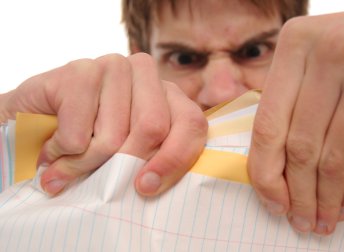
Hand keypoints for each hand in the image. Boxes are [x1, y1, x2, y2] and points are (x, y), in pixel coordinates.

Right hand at [0, 53, 206, 195]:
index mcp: (167, 94)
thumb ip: (151, 161)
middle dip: (124, 166)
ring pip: (113, 137)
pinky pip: (78, 135)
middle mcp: (145, 74)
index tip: (146, 188)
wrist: (31, 126)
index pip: (191, 124)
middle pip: (154, 128)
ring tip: (69, 167)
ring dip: (85, 165)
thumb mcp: (127, 157)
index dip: (175, 159)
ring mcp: (112, 67)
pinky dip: (61, 154)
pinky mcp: (79, 70)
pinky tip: (52, 150)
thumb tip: (155, 185)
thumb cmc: (88, 146)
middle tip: (102, 183)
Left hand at [248, 7, 343, 234]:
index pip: (268, 126)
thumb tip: (269, 169)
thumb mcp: (307, 59)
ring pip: (336, 156)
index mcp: (295, 45)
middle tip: (300, 221)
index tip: (273, 203)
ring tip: (322, 221)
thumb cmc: (343, 48)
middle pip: (301, 146)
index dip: (267, 173)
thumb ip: (285, 100)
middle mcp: (328, 55)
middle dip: (300, 194)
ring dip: (328, 197)